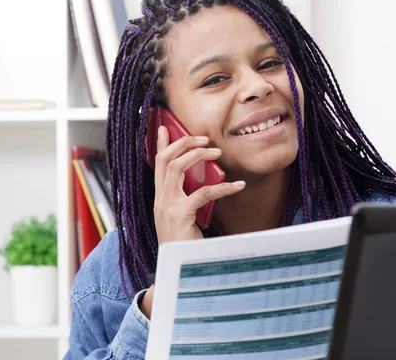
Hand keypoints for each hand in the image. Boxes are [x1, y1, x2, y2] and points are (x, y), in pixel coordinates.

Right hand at [152, 126, 244, 245]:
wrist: (177, 267)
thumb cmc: (184, 243)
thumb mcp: (183, 217)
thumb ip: (187, 200)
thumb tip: (202, 184)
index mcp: (160, 198)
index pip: (157, 164)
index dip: (161, 144)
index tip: (165, 127)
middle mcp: (160, 199)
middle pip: (165, 159)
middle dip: (183, 143)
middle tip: (204, 138)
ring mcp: (167, 206)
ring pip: (177, 167)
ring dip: (198, 155)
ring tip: (217, 152)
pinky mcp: (180, 215)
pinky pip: (203, 193)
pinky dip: (223, 187)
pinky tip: (238, 186)